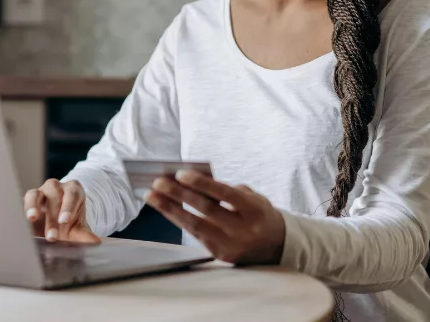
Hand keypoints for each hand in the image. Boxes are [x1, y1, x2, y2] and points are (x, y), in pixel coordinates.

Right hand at [24, 179, 100, 243]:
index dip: (68, 207)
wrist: (56, 224)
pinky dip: (22, 211)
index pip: (72, 194)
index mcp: (73, 190)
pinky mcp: (27, 201)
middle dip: (52, 217)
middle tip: (52, 237)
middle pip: (54, 196)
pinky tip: (22, 223)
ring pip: (35, 194)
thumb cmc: (68, 224)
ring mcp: (40, 192)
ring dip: (33, 206)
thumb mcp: (77, 229)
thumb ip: (84, 234)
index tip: (65, 221)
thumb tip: (95, 242)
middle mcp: (56, 188)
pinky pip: (22, 202)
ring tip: (32, 218)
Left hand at [145, 170, 285, 265]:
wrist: (278, 245)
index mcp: (253, 210)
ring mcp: (231, 245)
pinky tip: (166, 209)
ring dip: (170, 210)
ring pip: (194, 226)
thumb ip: (226, 191)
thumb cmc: (259, 213)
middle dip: (179, 195)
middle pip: (206, 211)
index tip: (180, 174)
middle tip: (158, 183)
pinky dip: (179, 221)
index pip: (225, 194)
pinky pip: (196, 235)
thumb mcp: (252, 197)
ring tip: (152, 197)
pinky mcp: (221, 255)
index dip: (202, 184)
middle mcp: (243, 230)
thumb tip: (192, 184)